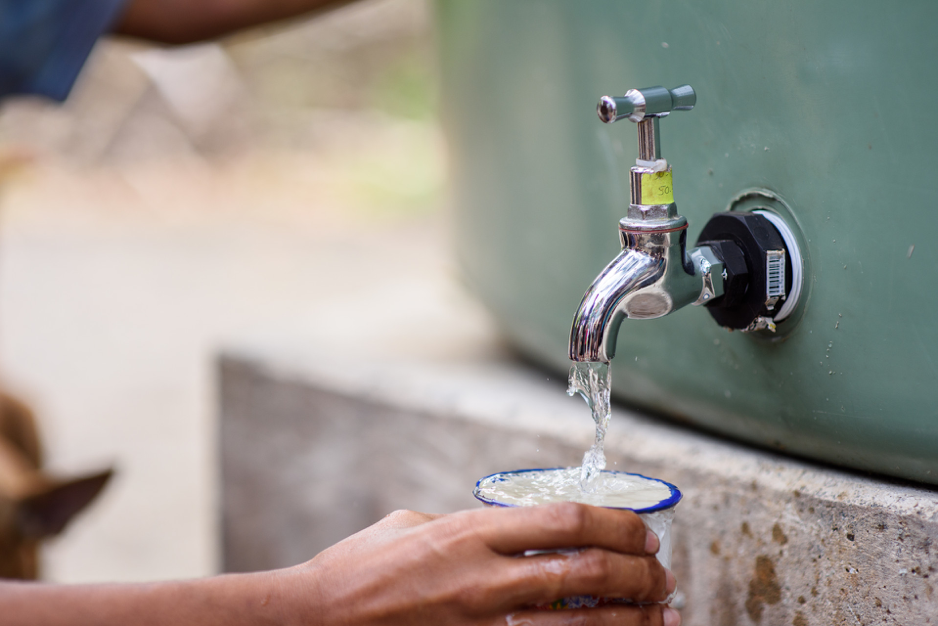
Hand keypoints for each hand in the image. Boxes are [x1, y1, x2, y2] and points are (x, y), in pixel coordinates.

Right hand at [279, 502, 679, 624]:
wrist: (313, 624)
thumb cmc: (356, 572)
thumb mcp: (411, 527)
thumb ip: (466, 527)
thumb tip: (505, 528)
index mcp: (470, 533)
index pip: (566, 519)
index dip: (617, 524)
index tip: (641, 531)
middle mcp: (484, 579)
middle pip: (587, 570)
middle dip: (638, 572)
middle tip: (659, 574)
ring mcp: (481, 625)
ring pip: (581, 623)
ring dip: (631, 619)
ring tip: (657, 614)